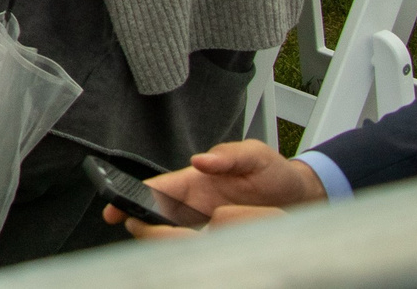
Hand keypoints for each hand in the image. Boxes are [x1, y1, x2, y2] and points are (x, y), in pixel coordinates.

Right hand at [112, 139, 324, 238]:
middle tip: (135, 235)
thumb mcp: (255, 155)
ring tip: (161, 252)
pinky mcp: (223, 240)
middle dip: (142, 225)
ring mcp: (209, 224)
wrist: (303, 197)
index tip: (114, 209)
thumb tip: (200, 160)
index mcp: (197, 181)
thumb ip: (229, 156)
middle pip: (160, 216)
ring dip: (165, 243)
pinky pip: (200, 249)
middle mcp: (198, 204)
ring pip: (177, 236)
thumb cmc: (275, 172)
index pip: (158, 188)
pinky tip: (187, 261)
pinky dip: (189, 255)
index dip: (133, 196)